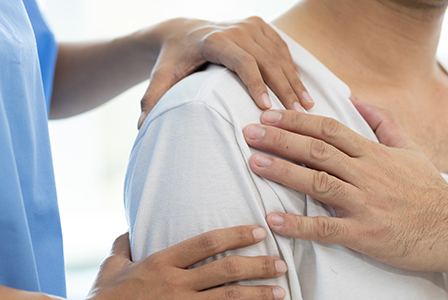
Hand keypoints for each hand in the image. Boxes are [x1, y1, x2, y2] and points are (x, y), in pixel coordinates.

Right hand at [80, 225, 286, 299]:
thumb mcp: (111, 266)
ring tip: (281, 292)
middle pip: (227, 267)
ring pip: (230, 295)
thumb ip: (123, 246)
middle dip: (259, 264)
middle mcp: (176, 280)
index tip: (258, 232)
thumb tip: (128, 232)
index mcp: (162, 260)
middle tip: (281, 264)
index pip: (208, 242)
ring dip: (259, 292)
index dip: (237, 235)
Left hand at [139, 17, 313, 127]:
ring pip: (278, 54)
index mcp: (214, 40)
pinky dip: (294, 70)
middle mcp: (235, 28)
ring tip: (307, 108)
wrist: (181, 31)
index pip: (242, 62)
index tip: (267, 109)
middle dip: (283, 88)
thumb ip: (152, 100)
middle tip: (297, 115)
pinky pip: (282, 49)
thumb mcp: (161, 78)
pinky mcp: (260, 26)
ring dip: (294, 81)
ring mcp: (250, 25)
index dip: (256, 85)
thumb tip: (140, 127)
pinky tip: (303, 93)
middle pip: (266, 60)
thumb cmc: (172, 60)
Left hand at [242, 98, 447, 274]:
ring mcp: (366, 204)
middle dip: (281, 138)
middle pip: (317, 151)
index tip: (269, 114)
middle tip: (249, 131)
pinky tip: (274, 220)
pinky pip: (326, 229)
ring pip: (318, 183)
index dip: (297, 120)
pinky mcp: (366, 235)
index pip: (329, 129)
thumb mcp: (412, 151)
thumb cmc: (430, 193)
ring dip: (283, 172)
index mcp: (375, 154)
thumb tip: (358, 99)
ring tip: (254, 163)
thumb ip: (385, 124)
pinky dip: (298, 224)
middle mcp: (368, 174)